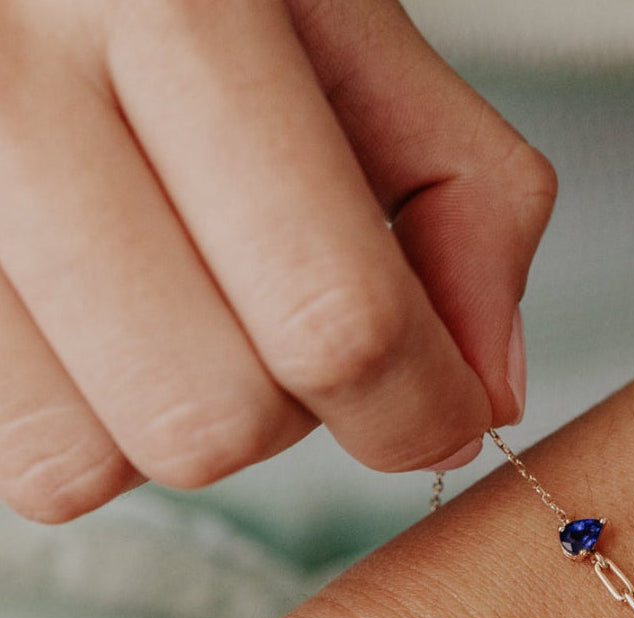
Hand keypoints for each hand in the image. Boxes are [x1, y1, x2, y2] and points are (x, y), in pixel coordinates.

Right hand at [0, 0, 556, 523]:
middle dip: (292, 418)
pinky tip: (115, 322)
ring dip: (185, 423)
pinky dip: (99, 420)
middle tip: (291, 333)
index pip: (332, 317)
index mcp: (171, 6)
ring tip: (191, 310)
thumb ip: (467, 205)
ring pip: (93, 458)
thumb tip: (486, 398)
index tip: (444, 421)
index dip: (413, 410)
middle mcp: (10, 86)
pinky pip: (19, 450)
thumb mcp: (365, 40)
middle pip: (211, 417)